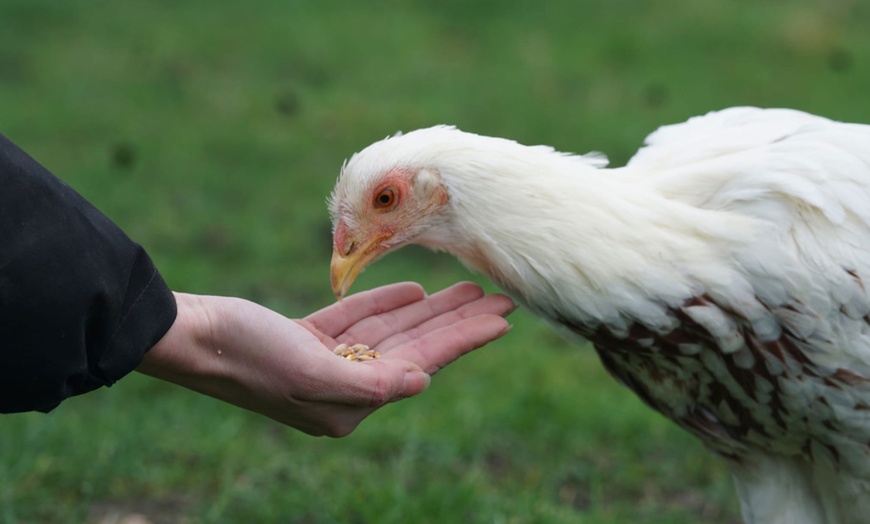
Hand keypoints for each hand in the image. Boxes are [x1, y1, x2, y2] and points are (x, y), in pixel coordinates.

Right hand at [137, 282, 513, 435]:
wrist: (191, 333)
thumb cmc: (248, 353)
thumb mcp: (311, 372)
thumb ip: (372, 384)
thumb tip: (423, 381)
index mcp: (348, 404)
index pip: (422, 364)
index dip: (464, 339)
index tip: (502, 320)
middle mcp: (342, 387)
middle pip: (415, 347)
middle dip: (458, 322)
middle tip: (501, 299)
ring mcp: (325, 362)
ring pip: (392, 331)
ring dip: (430, 309)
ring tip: (470, 289)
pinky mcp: (308, 339)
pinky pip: (358, 321)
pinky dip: (386, 304)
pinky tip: (416, 291)